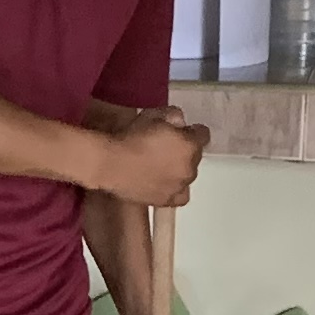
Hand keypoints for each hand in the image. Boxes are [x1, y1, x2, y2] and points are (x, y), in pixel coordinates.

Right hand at [93, 114, 207, 207]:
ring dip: (179, 168)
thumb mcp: (153, 114)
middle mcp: (189, 167)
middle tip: (166, 147)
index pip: (203, 134)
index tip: (182, 130)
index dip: (192, 130)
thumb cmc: (131, 137)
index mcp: (190, 144)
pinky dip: (176, 188)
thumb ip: (174, 115)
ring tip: (161, 165)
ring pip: (187, 175)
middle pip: (195, 156)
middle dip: (185, 150)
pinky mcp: (167, 200)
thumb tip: (180, 122)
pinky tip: (166, 182)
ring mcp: (179, 186)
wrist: (112, 163)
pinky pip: (180, 195)